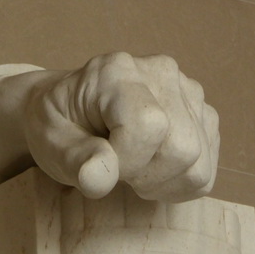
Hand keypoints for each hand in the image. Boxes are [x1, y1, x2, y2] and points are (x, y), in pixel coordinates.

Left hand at [24, 53, 219, 201]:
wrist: (68, 110)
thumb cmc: (57, 124)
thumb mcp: (48, 141)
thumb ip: (74, 159)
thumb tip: (99, 180)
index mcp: (117, 70)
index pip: (149, 124)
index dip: (126, 159)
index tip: (100, 161)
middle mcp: (162, 72)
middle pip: (182, 147)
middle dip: (144, 174)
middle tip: (115, 165)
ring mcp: (188, 92)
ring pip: (199, 164)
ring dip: (161, 182)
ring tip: (132, 165)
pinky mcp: (202, 115)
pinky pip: (205, 171)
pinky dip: (176, 183)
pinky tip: (150, 167)